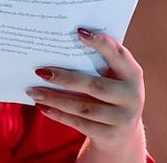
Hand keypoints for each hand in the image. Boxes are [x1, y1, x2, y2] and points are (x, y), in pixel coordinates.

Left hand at [27, 29, 146, 161]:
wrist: (123, 135)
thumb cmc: (111, 93)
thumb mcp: (113, 77)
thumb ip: (98, 62)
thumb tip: (60, 44)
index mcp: (133, 74)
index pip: (118, 55)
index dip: (101, 43)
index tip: (79, 32)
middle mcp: (132, 96)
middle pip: (95, 86)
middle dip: (65, 78)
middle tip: (40, 71)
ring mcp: (122, 118)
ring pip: (83, 107)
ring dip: (54, 98)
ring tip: (33, 91)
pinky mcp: (109, 135)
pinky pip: (79, 123)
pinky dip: (58, 114)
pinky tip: (42, 106)